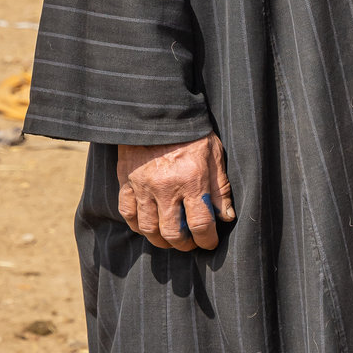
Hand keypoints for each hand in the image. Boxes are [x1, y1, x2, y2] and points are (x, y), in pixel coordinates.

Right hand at [116, 131, 234, 251]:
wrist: (158, 108)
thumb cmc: (191, 130)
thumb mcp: (214, 152)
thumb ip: (220, 187)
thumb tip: (226, 217)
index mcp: (192, 179)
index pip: (201, 224)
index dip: (207, 240)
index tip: (209, 243)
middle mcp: (166, 187)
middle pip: (173, 233)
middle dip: (184, 245)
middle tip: (190, 243)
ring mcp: (143, 185)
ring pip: (148, 228)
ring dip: (161, 240)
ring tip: (170, 238)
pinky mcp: (126, 180)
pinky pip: (128, 213)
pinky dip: (137, 225)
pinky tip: (147, 225)